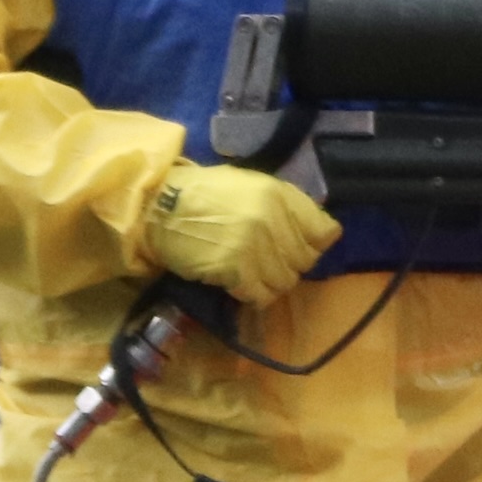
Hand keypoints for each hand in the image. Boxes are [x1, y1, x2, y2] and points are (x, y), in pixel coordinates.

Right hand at [141, 162, 340, 303]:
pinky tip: (236, 284)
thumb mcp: (248, 186)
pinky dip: (250, 295)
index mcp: (279, 194)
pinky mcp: (235, 268)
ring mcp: (254, 244)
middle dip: (287, 266)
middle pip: (305, 261)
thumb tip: (315, 232)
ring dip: (268, 283)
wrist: (155, 206)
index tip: (296, 248)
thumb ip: (283, 206)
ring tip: (247, 273)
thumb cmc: (201, 195)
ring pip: (285, 282)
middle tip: (263, 263)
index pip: (325, 232)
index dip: (314, 245)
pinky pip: (260, 296)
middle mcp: (272, 218)